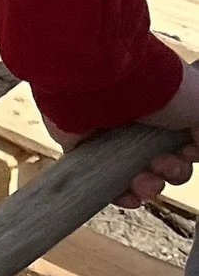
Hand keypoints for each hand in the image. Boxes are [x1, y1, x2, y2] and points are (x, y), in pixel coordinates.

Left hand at [98, 59, 198, 207]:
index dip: (189, 154)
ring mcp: (112, 135)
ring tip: (142, 180)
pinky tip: (129, 194)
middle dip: (172, 172)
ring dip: (149, 186)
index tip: (188, 152)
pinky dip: (122, 194)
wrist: (102, 80)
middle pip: (165, 162)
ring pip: (138, 175)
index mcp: (165, 105)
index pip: (184, 142)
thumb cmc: (155, 84)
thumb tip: (198, 146)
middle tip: (162, 165)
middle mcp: (139, 119)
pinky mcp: (87, 149)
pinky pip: (107, 182)